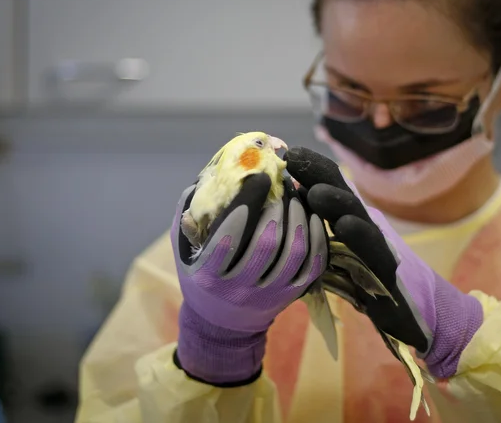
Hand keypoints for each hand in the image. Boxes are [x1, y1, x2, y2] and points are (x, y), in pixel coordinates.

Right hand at [170, 173, 327, 385]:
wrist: (221, 322)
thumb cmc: (200, 274)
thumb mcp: (183, 249)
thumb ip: (190, 217)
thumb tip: (210, 180)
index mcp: (208, 274)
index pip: (229, 234)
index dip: (247, 202)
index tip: (260, 176)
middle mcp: (238, 289)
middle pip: (266, 242)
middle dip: (278, 206)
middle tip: (283, 183)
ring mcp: (268, 295)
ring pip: (293, 253)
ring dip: (299, 218)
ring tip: (298, 196)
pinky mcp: (290, 297)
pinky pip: (312, 265)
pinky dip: (317, 238)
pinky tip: (312, 217)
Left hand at [285, 147, 482, 378]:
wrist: (412, 315)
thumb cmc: (366, 284)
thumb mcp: (333, 256)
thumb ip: (316, 229)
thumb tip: (293, 195)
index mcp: (349, 221)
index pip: (331, 187)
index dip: (312, 169)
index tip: (287, 153)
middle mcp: (365, 228)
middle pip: (343, 195)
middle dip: (319, 175)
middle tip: (294, 160)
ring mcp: (378, 249)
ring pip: (359, 219)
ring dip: (337, 202)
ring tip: (315, 193)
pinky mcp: (388, 274)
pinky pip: (375, 254)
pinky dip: (361, 238)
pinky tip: (346, 226)